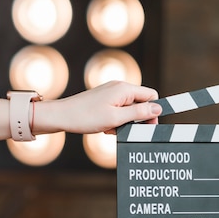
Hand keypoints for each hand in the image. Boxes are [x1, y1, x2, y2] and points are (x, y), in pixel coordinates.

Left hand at [37, 81, 162, 134]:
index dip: (153, 112)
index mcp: (124, 89)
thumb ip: (139, 113)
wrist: (61, 116)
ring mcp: (111, 93)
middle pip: (141, 103)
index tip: (147, 126)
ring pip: (130, 108)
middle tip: (127, 130)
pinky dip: (117, 120)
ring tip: (112, 129)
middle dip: (137, 119)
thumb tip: (158, 109)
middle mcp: (119, 87)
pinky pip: (119, 110)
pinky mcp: (105, 99)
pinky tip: (106, 127)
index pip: (151, 96)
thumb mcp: (116, 118)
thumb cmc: (86, 117)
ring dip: (126, 121)